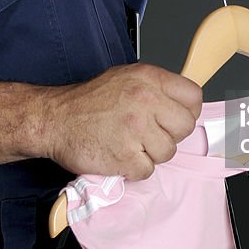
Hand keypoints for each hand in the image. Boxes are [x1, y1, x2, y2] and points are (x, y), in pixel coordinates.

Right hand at [42, 63, 201, 179]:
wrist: (54, 119)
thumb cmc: (87, 101)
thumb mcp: (126, 78)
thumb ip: (155, 88)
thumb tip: (181, 102)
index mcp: (149, 78)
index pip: (194, 97)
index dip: (187, 111)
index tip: (176, 118)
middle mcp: (146, 100)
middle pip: (185, 127)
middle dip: (171, 134)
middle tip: (150, 134)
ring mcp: (136, 129)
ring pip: (168, 152)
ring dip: (151, 153)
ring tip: (130, 143)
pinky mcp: (125, 156)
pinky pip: (147, 170)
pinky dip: (134, 168)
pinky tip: (120, 155)